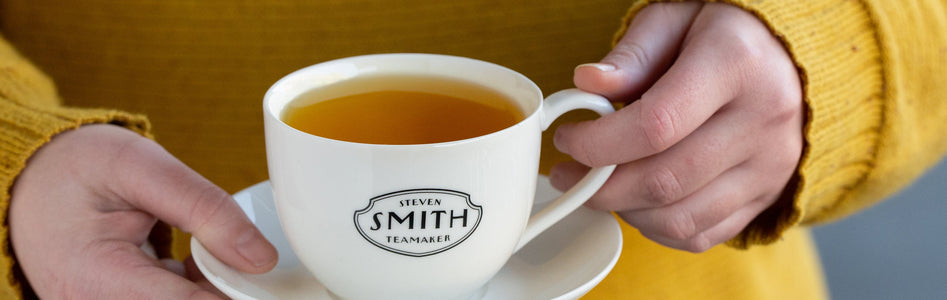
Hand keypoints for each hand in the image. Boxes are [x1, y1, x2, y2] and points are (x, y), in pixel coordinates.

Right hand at [10, 124, 276, 297]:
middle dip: (236, 293)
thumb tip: (261, 258)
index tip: (277, 283)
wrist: (30, 178)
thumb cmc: (77, 166)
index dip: (242, 297)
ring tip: (243, 261)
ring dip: (222, 289)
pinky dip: (205, 286)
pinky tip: (219, 261)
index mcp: (99, 280)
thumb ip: (203, 208)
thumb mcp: (141, 167)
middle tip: (269, 271)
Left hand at [551, 2, 803, 251]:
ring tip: (600, 187)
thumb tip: (587, 82)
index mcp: (737, 64)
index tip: (568, 138)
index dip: (599, 142)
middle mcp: (763, 119)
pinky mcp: (767, 195)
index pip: (655, 125)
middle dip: (600, 187)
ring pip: (680, 217)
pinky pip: (701, 234)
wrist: (789, 55)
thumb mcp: (675, 19)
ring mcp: (770, 165)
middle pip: (664, 180)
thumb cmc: (721, 32)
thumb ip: (632, 54)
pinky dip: (656, 228)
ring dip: (624, 210)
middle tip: (568, 174)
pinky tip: (636, 201)